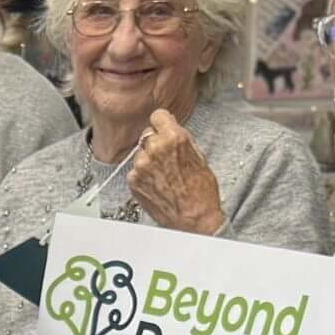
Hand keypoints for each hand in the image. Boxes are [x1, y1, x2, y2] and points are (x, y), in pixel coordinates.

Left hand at [128, 108, 223, 235]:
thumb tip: (170, 128)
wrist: (193, 219)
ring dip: (148, 160)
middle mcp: (155, 148)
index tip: (163, 129)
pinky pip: (135, 170)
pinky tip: (156, 184)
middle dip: (155, 143)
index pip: (157, 115)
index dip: (162, 124)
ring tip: (163, 175)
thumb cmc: (201, 191)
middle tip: (166, 158)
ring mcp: (141, 165)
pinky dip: (143, 176)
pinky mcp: (134, 180)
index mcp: (174, 138)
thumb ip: (180, 138)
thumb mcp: (198, 155)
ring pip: (140, 153)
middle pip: (147, 134)